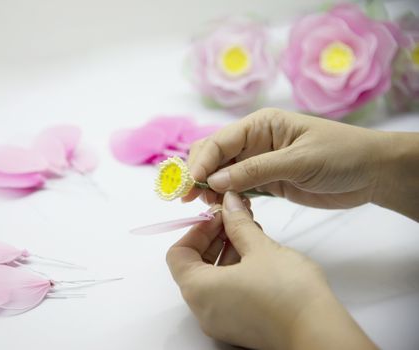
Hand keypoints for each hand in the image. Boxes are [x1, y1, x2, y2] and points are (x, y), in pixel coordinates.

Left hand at [167, 192, 375, 348]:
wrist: (320, 334)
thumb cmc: (288, 292)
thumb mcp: (260, 248)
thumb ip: (238, 224)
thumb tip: (228, 203)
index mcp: (198, 289)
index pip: (178, 254)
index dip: (197, 230)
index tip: (219, 217)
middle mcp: (202, 309)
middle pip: (194, 266)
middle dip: (214, 239)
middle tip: (236, 221)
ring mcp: (220, 322)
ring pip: (212, 280)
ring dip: (227, 254)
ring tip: (252, 235)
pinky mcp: (238, 327)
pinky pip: (225, 295)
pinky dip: (234, 273)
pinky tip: (258, 257)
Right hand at [183, 108, 389, 209]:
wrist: (372, 173)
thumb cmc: (340, 155)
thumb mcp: (297, 161)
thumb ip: (255, 171)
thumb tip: (213, 181)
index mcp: (260, 125)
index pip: (219, 141)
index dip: (201, 161)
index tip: (190, 185)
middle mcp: (254, 141)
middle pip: (213, 155)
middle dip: (199, 174)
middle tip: (192, 199)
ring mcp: (259, 162)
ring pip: (221, 174)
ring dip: (210, 189)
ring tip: (208, 207)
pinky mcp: (266, 182)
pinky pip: (237, 188)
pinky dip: (227, 198)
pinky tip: (225, 209)